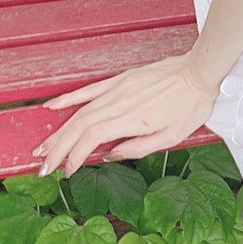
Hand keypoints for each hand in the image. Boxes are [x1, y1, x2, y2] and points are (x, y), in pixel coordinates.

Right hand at [32, 52, 223, 178]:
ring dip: (59, 130)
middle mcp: (119, 103)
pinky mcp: (120, 79)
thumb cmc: (190, 106)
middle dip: (58, 148)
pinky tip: (52, 108)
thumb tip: (111, 154)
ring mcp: (117, 89)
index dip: (75, 156)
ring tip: (43, 146)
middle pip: (79, 126)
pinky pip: (89, 90)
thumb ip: (139, 148)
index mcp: (132, 119)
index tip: (66, 171)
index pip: (92, 138)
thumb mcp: (172, 137)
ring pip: (80, 111)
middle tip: (42, 166)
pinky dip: (69, 99)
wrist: (200, 72)